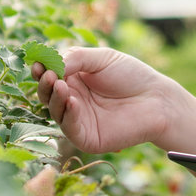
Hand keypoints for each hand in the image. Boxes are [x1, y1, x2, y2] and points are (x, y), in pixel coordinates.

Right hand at [30, 46, 178, 153]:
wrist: (157, 99)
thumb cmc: (132, 75)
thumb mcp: (102, 58)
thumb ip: (76, 58)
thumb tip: (51, 66)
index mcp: (74, 80)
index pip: (50, 76)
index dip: (42, 70)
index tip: (38, 63)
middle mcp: (72, 100)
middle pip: (48, 94)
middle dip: (45, 84)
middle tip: (48, 74)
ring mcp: (78, 120)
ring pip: (55, 111)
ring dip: (54, 97)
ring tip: (59, 84)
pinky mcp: (86, 138)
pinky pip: (70, 128)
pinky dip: (67, 114)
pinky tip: (71, 101)